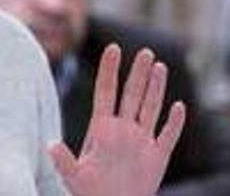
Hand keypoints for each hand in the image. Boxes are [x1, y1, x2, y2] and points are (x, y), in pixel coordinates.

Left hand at [49, 44, 185, 195]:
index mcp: (102, 129)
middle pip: (132, 95)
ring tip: (160, 66)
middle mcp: (122, 130)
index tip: (113, 48)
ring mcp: (140, 142)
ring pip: (150, 108)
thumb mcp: (74, 177)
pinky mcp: (156, 157)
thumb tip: (50, 146)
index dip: (110, 70)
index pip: (106, 92)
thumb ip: (64, 161)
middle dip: (138, 73)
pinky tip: (179, 106)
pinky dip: (174, 122)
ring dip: (156, 88)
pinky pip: (168, 135)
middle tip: (145, 51)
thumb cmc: (88, 194)